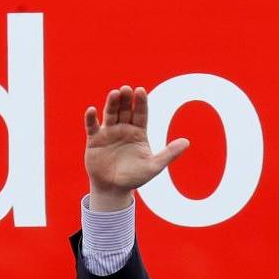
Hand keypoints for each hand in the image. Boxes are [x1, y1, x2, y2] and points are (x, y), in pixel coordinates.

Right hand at [85, 85, 189, 210]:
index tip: (141, 91)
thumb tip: (187, 142)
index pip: (141, 114)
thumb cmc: (135, 177)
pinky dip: (91, 118)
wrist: (114, 189)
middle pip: (125, 110)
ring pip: (110, 114)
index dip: (141, 103)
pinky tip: (92, 110)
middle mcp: (124, 129)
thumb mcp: (154, 166)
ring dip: (111, 104)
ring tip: (114, 94)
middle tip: (126, 89)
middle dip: (126, 100)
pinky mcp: (95, 139)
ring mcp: (109, 132)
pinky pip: (92, 126)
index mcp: (139, 132)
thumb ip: (169, 153)